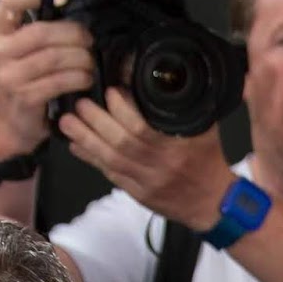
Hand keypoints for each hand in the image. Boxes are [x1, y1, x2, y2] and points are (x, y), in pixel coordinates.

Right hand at [0, 0, 95, 155]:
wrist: (12, 126)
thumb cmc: (24, 84)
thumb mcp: (21, 53)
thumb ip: (37, 32)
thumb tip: (70, 7)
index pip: (9, 2)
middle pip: (41, 32)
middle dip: (73, 34)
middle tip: (89, 40)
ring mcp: (8, 76)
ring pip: (54, 57)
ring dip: (80, 58)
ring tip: (90, 62)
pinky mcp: (24, 96)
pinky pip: (59, 81)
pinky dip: (79, 78)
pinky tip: (86, 79)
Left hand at [59, 89, 233, 230]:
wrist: (214, 203)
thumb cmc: (209, 162)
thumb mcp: (206, 130)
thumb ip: (185, 108)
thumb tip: (165, 79)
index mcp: (177, 149)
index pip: (142, 128)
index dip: (122, 109)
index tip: (111, 91)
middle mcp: (160, 166)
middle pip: (120, 144)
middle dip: (96, 122)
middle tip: (80, 104)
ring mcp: (147, 182)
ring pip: (110, 160)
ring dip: (86, 140)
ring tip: (68, 122)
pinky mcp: (139, 193)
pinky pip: (111, 175)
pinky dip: (92, 160)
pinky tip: (77, 147)